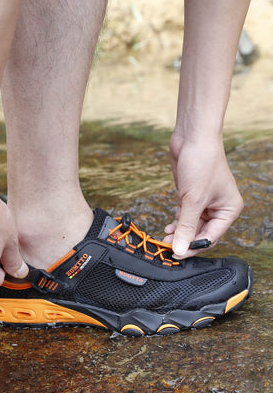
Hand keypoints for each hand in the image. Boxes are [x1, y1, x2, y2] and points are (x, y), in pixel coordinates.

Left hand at [163, 133, 243, 258]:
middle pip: (201, 233)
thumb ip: (186, 227)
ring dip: (179, 233)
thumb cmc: (202, 163)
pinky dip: (177, 222)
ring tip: (165, 238)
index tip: (177, 254)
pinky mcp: (191, 196)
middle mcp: (218, 207)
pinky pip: (185, 215)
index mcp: (229, 210)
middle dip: (184, 240)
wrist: (192, 138)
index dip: (193, 247)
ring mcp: (204, 202)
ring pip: (192, 225)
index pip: (211, 237)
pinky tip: (168, 228)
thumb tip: (179, 248)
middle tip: (167, 247)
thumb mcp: (193, 200)